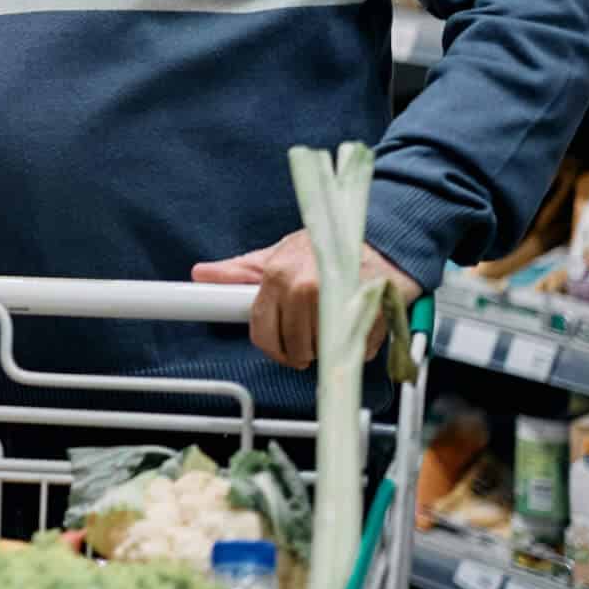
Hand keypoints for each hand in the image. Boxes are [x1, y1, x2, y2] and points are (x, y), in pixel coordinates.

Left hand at [193, 233, 419, 368]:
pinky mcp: (369, 312)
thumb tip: (202, 274)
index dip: (272, 346)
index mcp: (278, 275)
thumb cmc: (331, 246)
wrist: (386, 237)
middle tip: (312, 335)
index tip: (281, 349)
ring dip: (330, 346)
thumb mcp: (280, 254)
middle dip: (303, 349)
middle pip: (294, 346)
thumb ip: (243, 271)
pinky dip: (357, 344)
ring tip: (334, 323)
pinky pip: (356, 349)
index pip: (262, 330)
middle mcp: (304, 286)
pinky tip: (357, 322)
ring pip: (322, 350)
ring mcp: (337, 299)